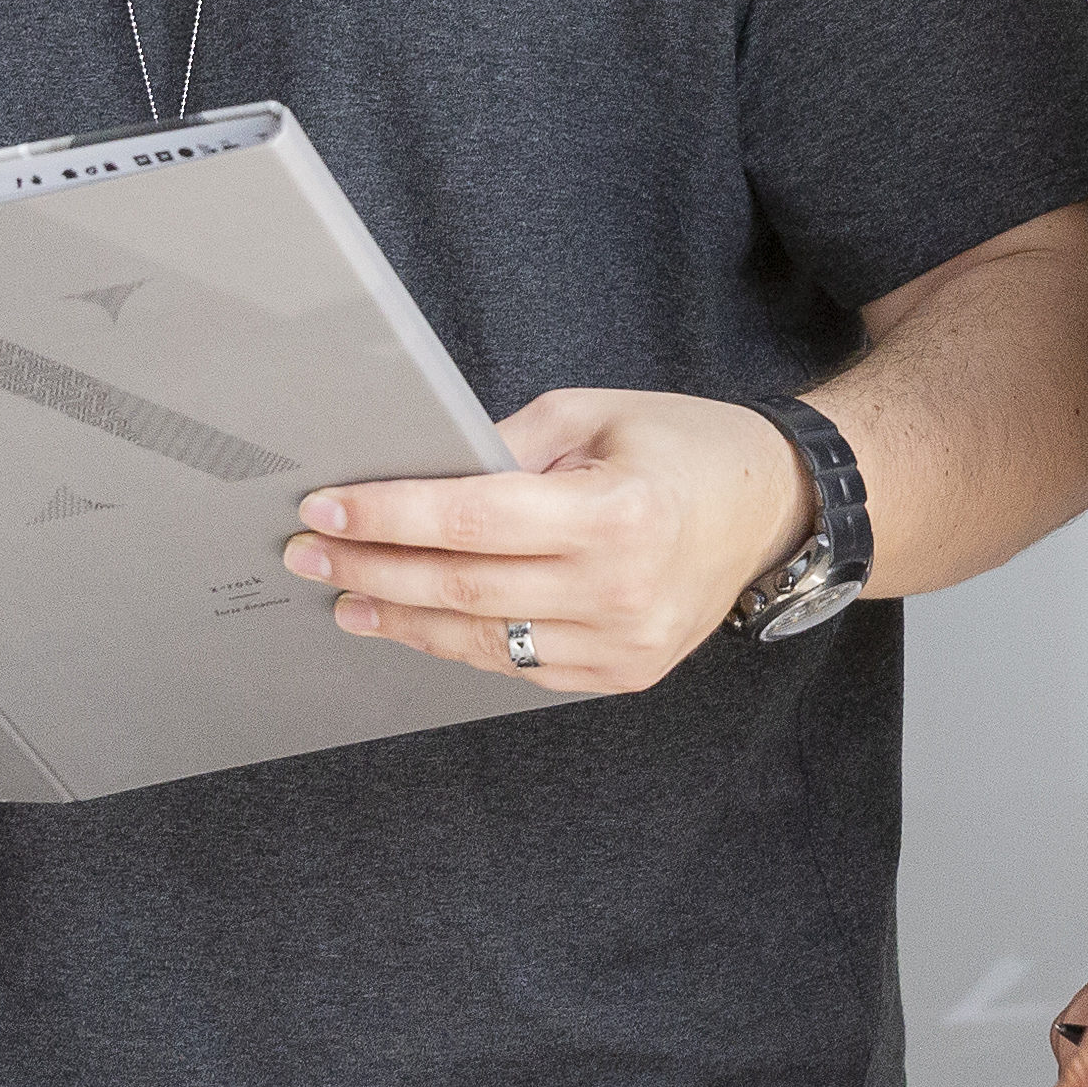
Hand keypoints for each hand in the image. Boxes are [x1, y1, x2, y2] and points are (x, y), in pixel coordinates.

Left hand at [282, 388, 813, 694]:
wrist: (779, 510)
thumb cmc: (688, 447)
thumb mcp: (597, 413)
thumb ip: (508, 443)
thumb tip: (420, 471)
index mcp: (618, 514)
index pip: (473, 521)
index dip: (389, 517)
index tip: (326, 509)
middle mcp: (621, 589)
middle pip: (464, 588)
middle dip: (372, 569)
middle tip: (309, 553)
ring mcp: (624, 644)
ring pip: (484, 642)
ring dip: (403, 618)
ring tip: (346, 595)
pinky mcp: (623, 673)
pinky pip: (520, 667)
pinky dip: (460, 644)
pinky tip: (415, 621)